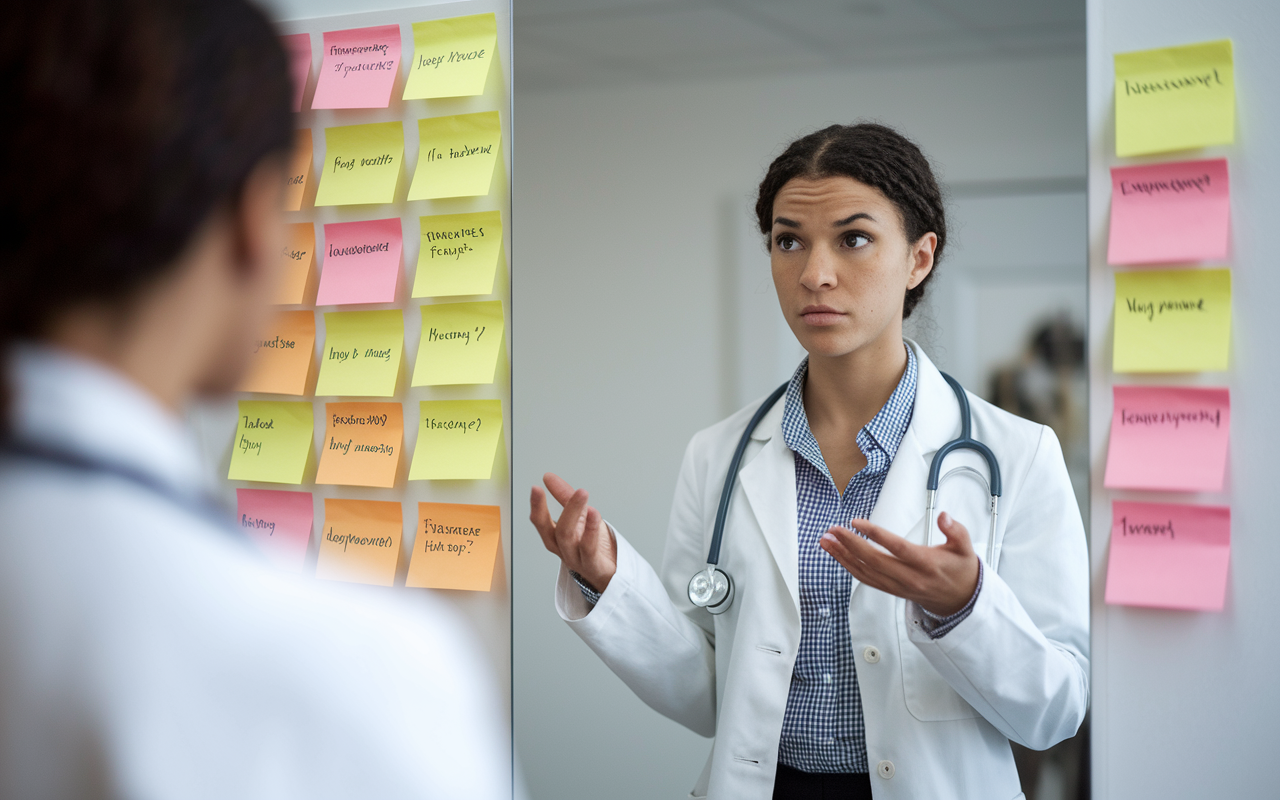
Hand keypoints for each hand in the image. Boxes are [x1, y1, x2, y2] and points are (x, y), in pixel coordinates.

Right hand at [529, 472, 617, 591]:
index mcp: (557, 538)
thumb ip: (564, 497)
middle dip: (558, 509)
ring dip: (574, 514)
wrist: (612, 573)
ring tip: (581, 494)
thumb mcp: (580, 516)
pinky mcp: (593, 566)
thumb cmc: (595, 546)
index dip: (537, 506)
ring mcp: (577, 559)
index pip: (541, 522)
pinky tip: (595, 515)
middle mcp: (564, 549)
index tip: (536, 489)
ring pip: (568, 538)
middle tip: (571, 490)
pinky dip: (590, 532)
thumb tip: (548, 477)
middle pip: (556, 531)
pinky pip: (588, 550)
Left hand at [820, 512, 979, 616]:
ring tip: (826, 541)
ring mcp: (899, 587)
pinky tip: (838, 555)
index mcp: (927, 564)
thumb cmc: (960, 570)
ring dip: (843, 556)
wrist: (960, 600)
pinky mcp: (891, 590)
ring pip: (865, 572)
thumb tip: (944, 517)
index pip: (897, 548)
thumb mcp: (965, 548)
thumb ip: (956, 530)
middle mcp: (910, 578)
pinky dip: (849, 567)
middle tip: (833, 530)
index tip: (857, 522)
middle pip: (874, 561)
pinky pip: (866, 580)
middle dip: (850, 544)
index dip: (875, 535)